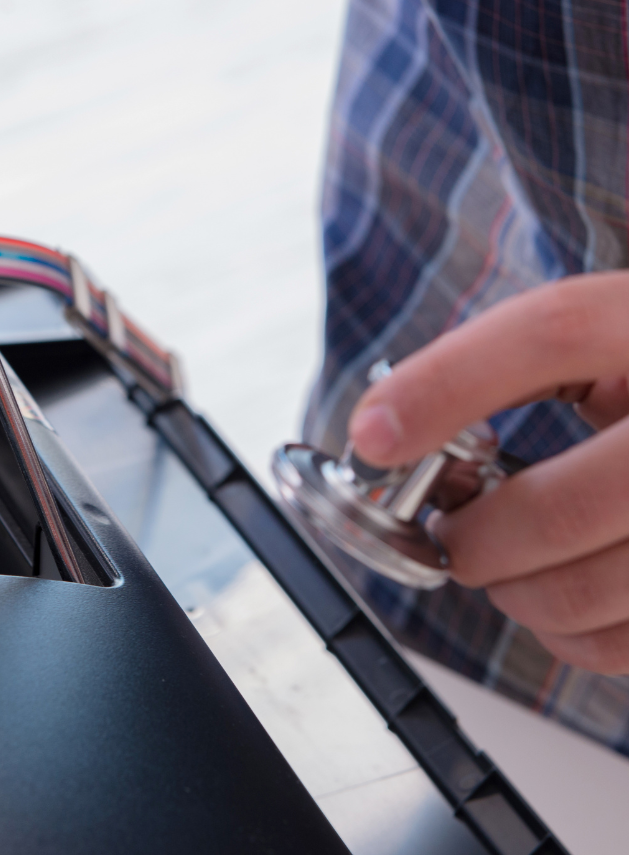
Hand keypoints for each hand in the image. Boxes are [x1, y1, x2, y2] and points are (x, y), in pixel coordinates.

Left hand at [348, 272, 628, 673]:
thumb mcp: (606, 341)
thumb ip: (514, 366)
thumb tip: (390, 426)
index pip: (553, 333)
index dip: (446, 386)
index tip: (372, 434)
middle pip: (554, 508)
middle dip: (469, 539)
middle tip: (447, 532)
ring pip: (584, 590)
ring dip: (511, 590)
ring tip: (501, 562)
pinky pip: (622, 642)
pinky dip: (566, 633)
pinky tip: (560, 595)